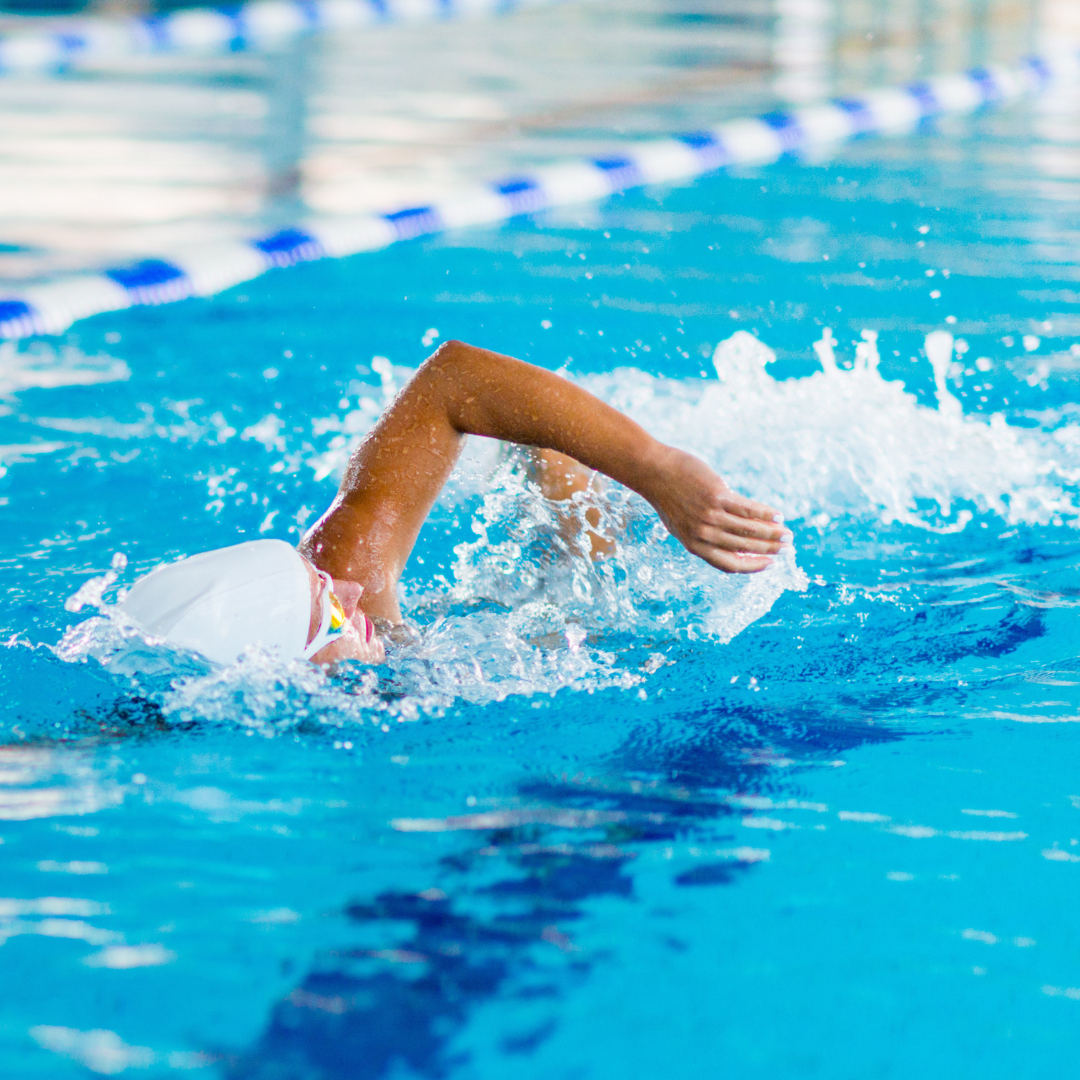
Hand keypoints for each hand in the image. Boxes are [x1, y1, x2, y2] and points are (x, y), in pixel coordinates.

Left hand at [642, 447, 788, 572]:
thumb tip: (731, 544)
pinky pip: (748, 509)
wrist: (654, 472)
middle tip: (786, 547)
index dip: (752, 566)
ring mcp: (710, 516)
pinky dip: (766, 513)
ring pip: (749, 529)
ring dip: (772, 533)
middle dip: (769, 549)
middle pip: (744, 547)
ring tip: (786, 533)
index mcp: (694, 545)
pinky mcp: (717, 496)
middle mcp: (703, 534)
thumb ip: (703, 536)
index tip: (769, 563)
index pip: (729, 564)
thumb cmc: (669, 497)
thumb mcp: (681, 524)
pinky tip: (777, 515)